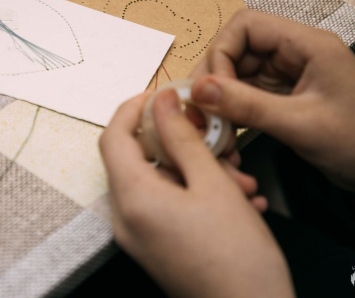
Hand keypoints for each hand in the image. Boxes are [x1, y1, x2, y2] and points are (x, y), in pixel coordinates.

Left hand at [99, 90, 293, 297]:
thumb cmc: (237, 259)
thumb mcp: (213, 184)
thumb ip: (182, 137)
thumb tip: (163, 102)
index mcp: (133, 199)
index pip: (113, 136)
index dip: (133, 108)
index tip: (161, 96)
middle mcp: (126, 219)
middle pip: (139, 159)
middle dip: (181, 144)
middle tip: (217, 141)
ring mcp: (139, 236)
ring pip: (160, 182)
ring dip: (198, 171)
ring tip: (241, 180)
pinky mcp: (155, 246)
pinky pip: (168, 205)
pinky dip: (196, 193)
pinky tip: (238, 200)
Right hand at [190, 9, 354, 206]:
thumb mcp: (301, 124)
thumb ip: (247, 106)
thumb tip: (198, 91)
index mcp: (306, 45)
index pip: (246, 26)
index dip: (221, 52)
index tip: (211, 90)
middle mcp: (294, 55)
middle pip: (237, 50)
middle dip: (215, 79)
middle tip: (201, 112)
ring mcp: (288, 76)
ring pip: (238, 75)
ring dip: (221, 99)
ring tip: (211, 127)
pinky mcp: (285, 98)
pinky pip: (247, 96)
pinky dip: (233, 112)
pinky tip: (227, 132)